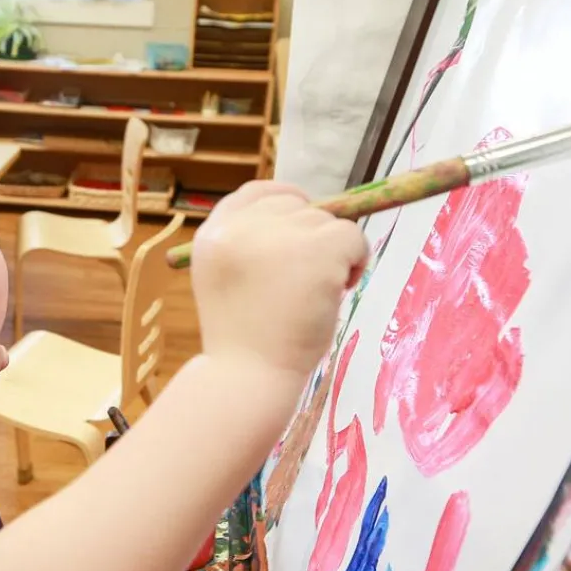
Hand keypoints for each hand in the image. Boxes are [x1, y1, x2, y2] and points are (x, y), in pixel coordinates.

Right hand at [191, 181, 367, 381]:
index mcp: (214, 233)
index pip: (259, 192)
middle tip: (303, 284)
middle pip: (298, 207)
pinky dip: (356, 262)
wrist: (247, 378)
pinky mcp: (316, 252)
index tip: (301, 231)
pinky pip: (353, 237)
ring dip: (334, 255)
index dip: (288, 205)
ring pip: (329, 222)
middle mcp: (241, 227)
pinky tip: (338, 291)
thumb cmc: (243, 339)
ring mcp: (279, 237)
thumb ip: (251, 245)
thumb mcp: (227, 279)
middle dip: (311, 239)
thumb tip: (307, 216)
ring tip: (316, 295)